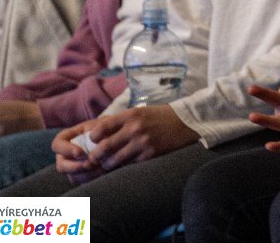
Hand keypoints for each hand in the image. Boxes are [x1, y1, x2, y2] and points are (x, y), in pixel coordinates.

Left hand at [51, 105, 198, 180]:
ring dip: (107, 165)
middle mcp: (135, 128)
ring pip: (114, 160)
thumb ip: (121, 122)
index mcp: (130, 115)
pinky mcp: (150, 154)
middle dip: (95, 156)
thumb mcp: (140, 112)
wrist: (186, 121)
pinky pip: (130, 165)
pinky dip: (123, 167)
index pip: (101, 128)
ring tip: (107, 165)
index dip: (93, 137)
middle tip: (93, 159)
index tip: (93, 141)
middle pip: (104, 147)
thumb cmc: (159, 116)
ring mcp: (143, 142)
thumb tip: (98, 134)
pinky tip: (123, 166)